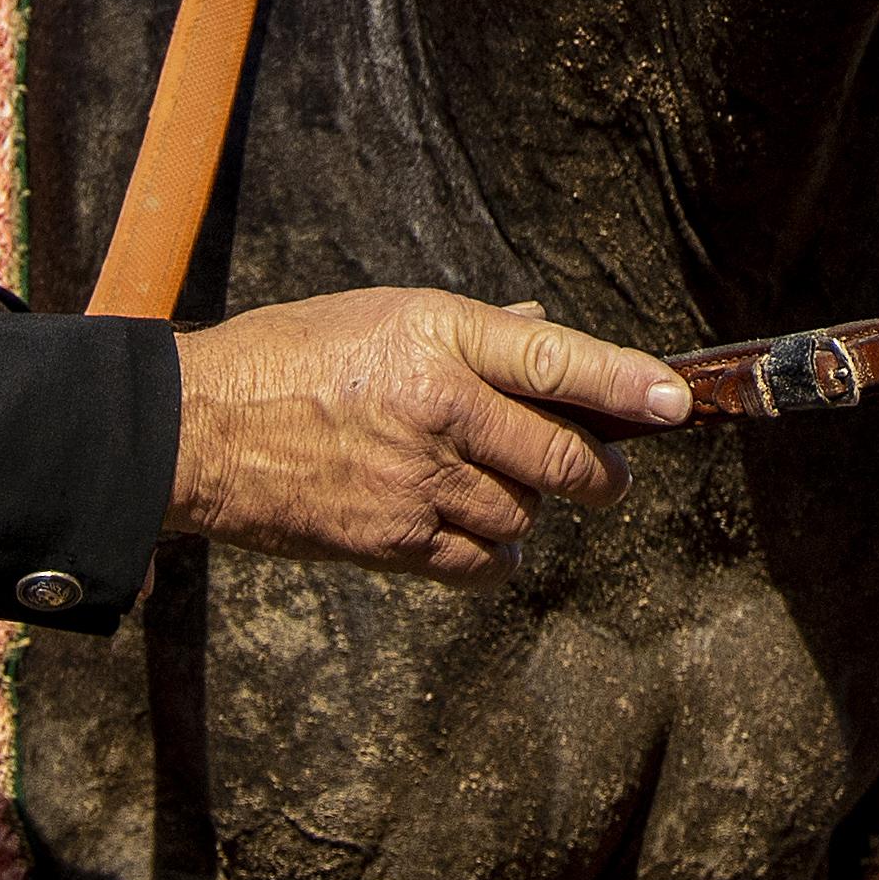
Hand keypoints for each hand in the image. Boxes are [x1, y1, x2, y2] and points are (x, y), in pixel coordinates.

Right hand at [166, 288, 689, 584]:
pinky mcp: (390, 541)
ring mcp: (415, 480)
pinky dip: (494, 557)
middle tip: (610, 475)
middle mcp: (436, 405)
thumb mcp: (382, 313)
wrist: (200, 429)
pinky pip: (480, 565)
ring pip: (523, 515)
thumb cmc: (291, 356)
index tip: (678, 401)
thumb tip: (544, 329)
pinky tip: (478, 536)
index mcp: (436, 333)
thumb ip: (471, 330)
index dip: (627, 383)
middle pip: (558, 456)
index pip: (557, 359)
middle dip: (601, 472)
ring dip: (528, 509)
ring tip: (497, 488)